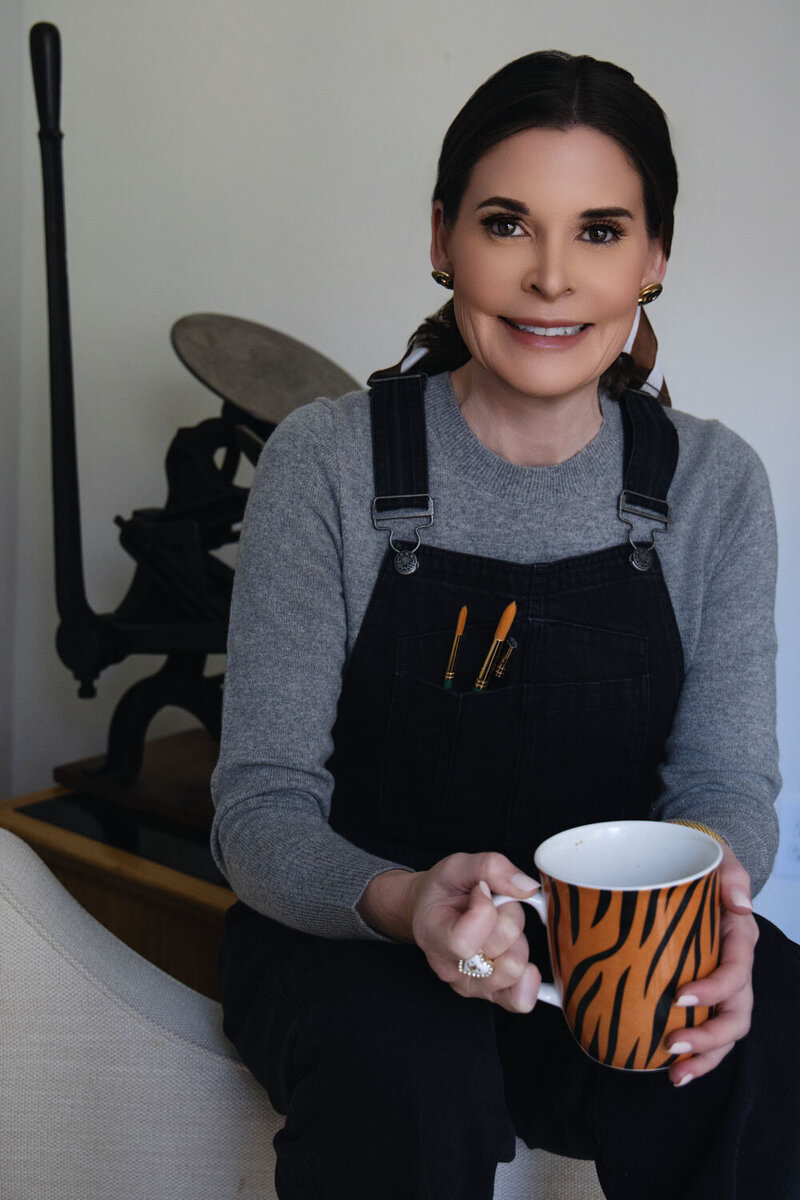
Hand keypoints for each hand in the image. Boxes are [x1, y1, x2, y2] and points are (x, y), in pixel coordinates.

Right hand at [405, 851, 543, 1013]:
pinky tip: (521, 956)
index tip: (481, 890)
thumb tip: (527, 888)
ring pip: (514, 970)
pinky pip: (520, 1000)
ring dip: (517, 942)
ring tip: (500, 927)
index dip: (485, 910)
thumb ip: (490, 867)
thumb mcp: (458, 865)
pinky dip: (530, 979)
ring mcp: (471, 985)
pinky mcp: (491, 995)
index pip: (464, 942)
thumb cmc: (444, 890)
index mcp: (433, 936)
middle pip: (499, 951)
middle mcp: (450, 969)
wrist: (433, 911)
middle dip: (509, 918)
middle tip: (495, 905)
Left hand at [667, 842, 757, 1086]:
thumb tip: (738, 902)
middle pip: (736, 1016)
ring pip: (723, 1030)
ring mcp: (718, 982)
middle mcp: (734, 966)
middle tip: (673, 1047)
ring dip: (703, 1057)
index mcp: (740, 939)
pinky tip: (664, 1064)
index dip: (713, 990)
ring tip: (674, 1074)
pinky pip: (703, 1024)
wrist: (690, 863)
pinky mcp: (699, 989)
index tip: (678, 997)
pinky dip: (691, 1050)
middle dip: (709, 1040)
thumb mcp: (719, 860)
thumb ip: (731, 876)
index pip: (735, 973)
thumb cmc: (704, 863)